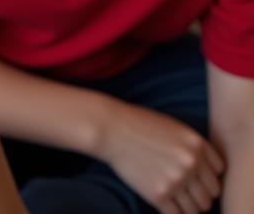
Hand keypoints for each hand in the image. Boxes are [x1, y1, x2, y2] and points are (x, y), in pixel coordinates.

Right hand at [96, 100, 223, 212]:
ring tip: (175, 199)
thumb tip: (207, 172)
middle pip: (210, 194)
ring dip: (189, 207)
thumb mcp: (173, 127)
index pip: (219, 173)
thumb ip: (193, 147)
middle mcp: (191, 163)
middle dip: (200, 194)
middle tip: (185, 192)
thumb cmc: (138, 124)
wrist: (110, 128)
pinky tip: (164, 203)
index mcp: (197, 145)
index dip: (208, 177)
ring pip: (197, 209)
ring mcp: (176, 180)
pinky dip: (173, 212)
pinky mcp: (159, 194)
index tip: (196, 177)